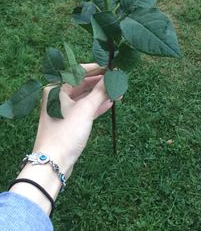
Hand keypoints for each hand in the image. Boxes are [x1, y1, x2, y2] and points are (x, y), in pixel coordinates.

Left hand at [33, 63, 111, 177]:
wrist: (52, 163)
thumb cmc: (66, 132)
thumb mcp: (86, 109)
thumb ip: (100, 91)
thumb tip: (112, 76)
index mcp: (57, 88)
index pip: (78, 71)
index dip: (96, 69)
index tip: (111, 68)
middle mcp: (58, 97)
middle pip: (82, 84)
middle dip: (100, 82)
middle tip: (117, 80)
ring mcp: (63, 110)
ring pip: (84, 97)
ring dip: (100, 94)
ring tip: (118, 91)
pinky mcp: (68, 123)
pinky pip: (84, 109)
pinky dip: (96, 106)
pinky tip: (110, 103)